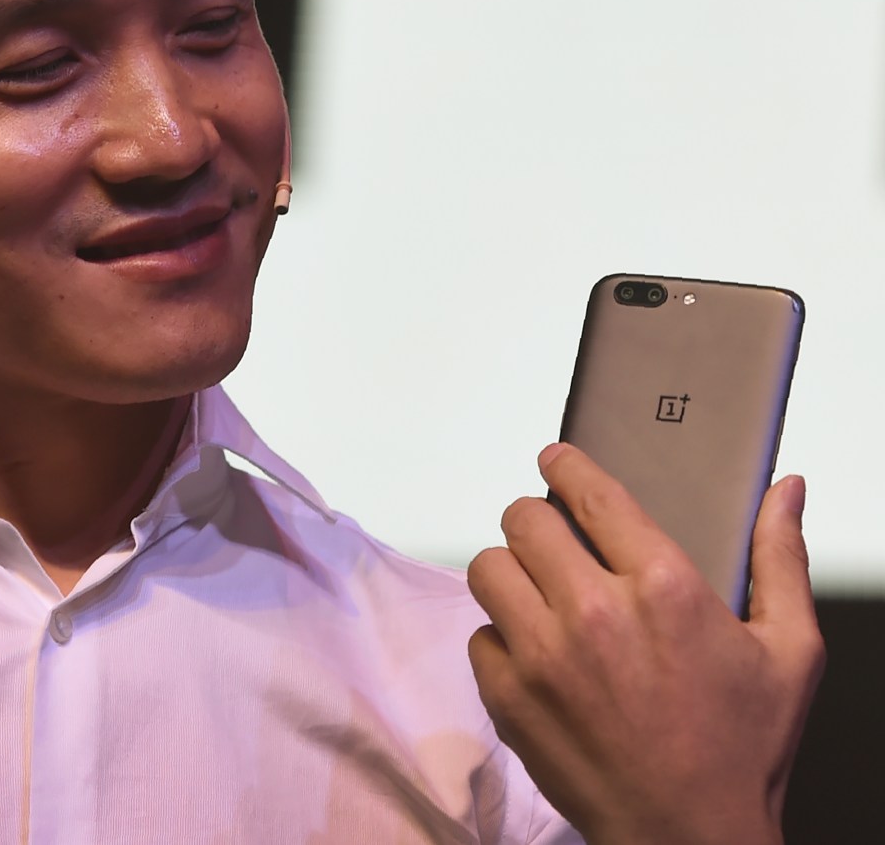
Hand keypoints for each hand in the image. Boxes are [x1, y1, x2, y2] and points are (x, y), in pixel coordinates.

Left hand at [466, 444, 824, 844]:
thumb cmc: (741, 750)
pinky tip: (537, 655)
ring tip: (539, 593)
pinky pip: (478, 633)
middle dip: (537, 522)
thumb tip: (782, 491)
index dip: (565, 465)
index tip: (555, 459)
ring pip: (489, 567)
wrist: (691, 835)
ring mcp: (542, 655)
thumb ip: (779, 559)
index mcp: (663, 587)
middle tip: (551, 539)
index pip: (591, 492)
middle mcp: (594, 612)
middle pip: (523, 519)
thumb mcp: (788, 651)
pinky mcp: (508, 695)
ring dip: (511, 572)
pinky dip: (501, 638)